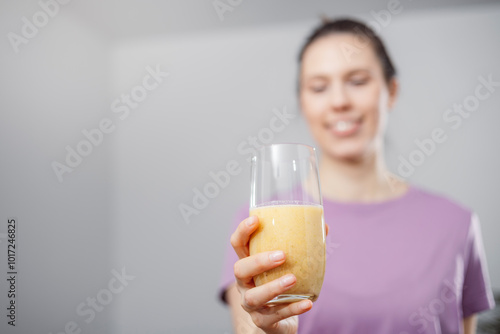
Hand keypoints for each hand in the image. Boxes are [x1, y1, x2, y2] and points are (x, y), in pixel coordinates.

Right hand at [230, 216, 328, 333]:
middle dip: (259, 261)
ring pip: (254, 296)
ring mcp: (251, 304)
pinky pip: (275, 316)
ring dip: (273, 287)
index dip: (243, 231)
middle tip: (282, 255)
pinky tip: (307, 303)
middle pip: (240, 269)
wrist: (277, 321)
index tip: (255, 220)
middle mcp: (244, 283)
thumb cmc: (280, 283)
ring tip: (292, 279)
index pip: (238, 244)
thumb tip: (324, 226)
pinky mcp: (263, 321)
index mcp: (249, 264)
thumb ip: (302, 246)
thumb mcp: (287, 265)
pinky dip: (292, 309)